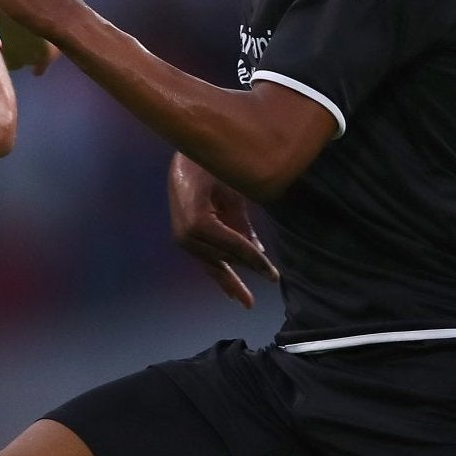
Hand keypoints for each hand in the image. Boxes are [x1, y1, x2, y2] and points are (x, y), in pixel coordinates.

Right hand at [168, 152, 277, 308]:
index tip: (274, 277)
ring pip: (214, 264)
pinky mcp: (183, 239)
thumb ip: (243, 222)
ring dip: (230, 279)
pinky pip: (204, 260)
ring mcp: (182, 239)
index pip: (235, 248)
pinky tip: (229, 291)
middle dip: (248, 269)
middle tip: (271, 281)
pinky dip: (218, 274)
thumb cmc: (211, 166)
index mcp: (198, 222)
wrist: (184, 157)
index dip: (257, 263)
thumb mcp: (233, 191)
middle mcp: (186, 235)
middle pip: (225, 259)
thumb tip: (257, 249)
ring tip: (244, 299)